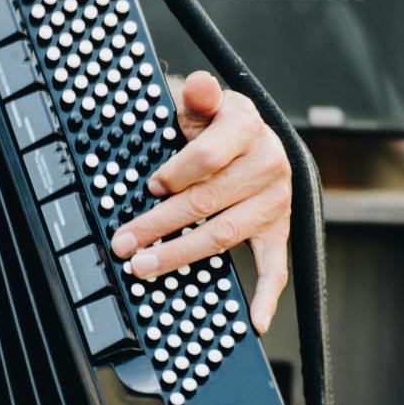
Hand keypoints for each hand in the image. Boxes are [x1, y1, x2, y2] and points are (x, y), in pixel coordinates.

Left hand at [110, 71, 292, 333]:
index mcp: (247, 128)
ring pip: (224, 234)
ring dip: (181, 254)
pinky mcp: (279, 230)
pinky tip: (255, 320)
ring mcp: (276, 202)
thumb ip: (201, 96)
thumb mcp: (207, 104)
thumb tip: (198, 84)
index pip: (207, 158)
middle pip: (207, 201)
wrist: (253, 138)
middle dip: (158, 224)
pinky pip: (276, 267)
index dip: (173, 175)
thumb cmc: (219, 125)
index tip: (148, 188)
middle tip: (124, 243)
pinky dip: (267, 297)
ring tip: (144, 266)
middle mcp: (269, 164)